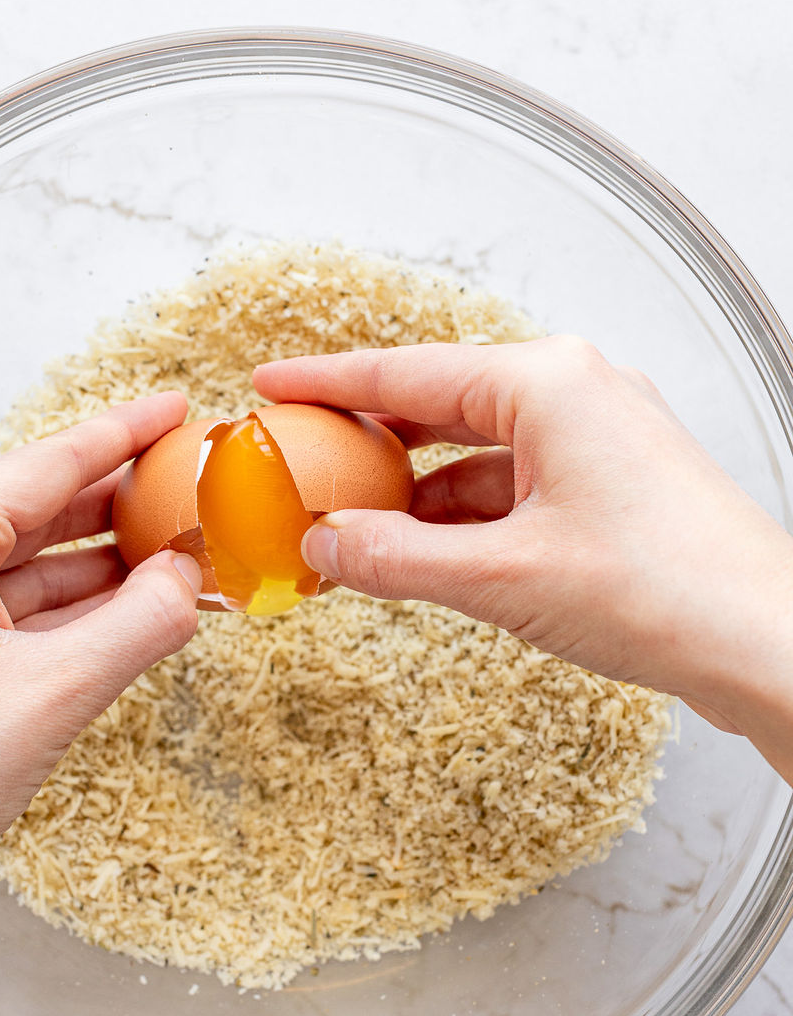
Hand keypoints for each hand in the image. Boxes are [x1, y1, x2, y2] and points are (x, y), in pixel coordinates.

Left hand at [0, 392, 201, 925]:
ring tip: (160, 562)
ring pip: (5, 561)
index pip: (46, 464)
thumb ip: (141, 622)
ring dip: (83, 565)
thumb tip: (187, 577)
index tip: (169, 411)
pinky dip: (45, 608)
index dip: (122, 435)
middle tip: (179, 495)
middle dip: (110, 509)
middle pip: (25, 509)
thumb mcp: (58, 695)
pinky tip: (102, 615)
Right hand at [253, 336, 792, 775]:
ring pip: (477, 453)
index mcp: (546, 383)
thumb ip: (397, 560)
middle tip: (302, 463)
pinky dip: (462, 519)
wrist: (767, 643)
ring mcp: (598, 439)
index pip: (406, 372)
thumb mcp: (503, 578)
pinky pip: (513, 487)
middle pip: (440, 405)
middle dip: (369, 443)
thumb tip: (325, 545)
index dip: (327, 383)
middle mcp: (575, 393)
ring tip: (352, 530)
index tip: (273, 385)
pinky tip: (422, 555)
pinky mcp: (612, 486)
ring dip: (415, 494)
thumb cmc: (668, 591)